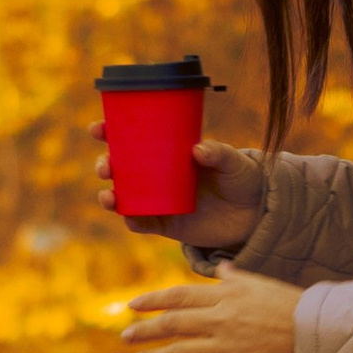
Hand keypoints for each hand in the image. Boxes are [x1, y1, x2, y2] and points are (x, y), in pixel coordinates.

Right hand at [90, 123, 264, 252]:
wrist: (254, 214)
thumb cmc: (241, 178)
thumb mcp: (234, 161)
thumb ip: (219, 152)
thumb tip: (198, 149)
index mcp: (168, 152)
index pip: (133, 138)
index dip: (111, 132)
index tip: (99, 129)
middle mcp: (157, 175)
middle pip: (120, 168)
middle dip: (105, 165)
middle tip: (105, 166)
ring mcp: (159, 200)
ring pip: (124, 196)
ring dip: (109, 195)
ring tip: (108, 196)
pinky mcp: (166, 224)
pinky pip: (141, 223)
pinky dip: (131, 219)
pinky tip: (127, 215)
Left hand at [125, 270, 302, 352]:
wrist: (319, 337)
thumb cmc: (293, 307)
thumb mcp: (263, 284)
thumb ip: (237, 278)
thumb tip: (221, 267)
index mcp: (226, 296)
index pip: (179, 296)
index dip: (152, 301)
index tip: (132, 305)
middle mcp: (221, 321)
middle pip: (173, 324)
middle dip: (145, 330)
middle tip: (125, 335)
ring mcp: (226, 349)